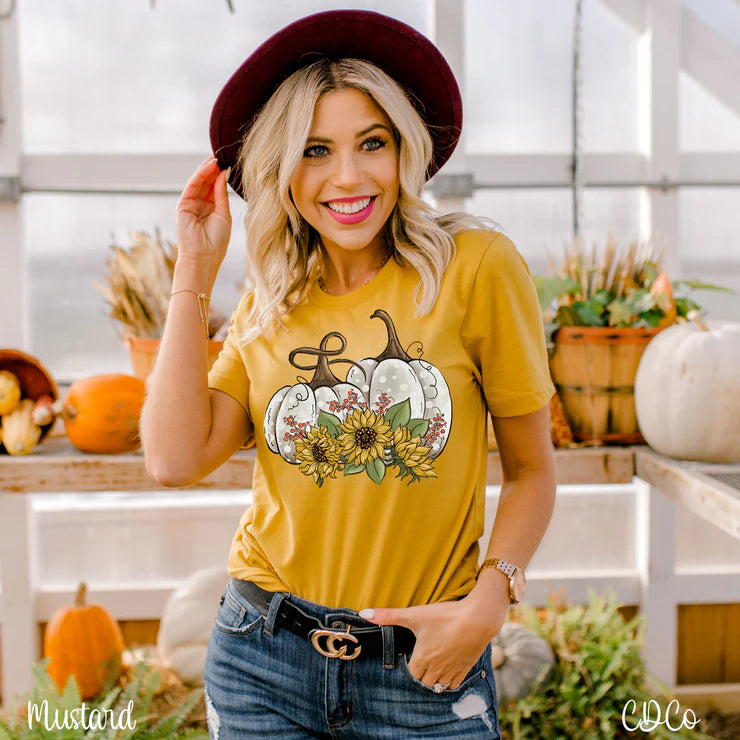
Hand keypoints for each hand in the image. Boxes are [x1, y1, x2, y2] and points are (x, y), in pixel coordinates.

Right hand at [175, 156, 231, 265]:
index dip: (222, 174)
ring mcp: (191, 204)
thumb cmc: (216, 240)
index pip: (216, 187)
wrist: (204, 256)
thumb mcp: (224, 214)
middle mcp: (201, 204)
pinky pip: (192, 186)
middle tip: (222, 154)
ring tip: (217, 157)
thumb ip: (222, 194)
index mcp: (212, 208)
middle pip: (207, 182)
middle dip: (214, 168)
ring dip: (207, 169)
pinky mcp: (183, 204)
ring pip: (199, 181)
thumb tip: (224, 173)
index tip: (229, 162)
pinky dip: (200, 175)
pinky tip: (209, 167)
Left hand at [359, 590, 507, 689]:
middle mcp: (437, 668)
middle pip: (425, 683)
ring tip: (431, 671)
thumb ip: (388, 615)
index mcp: (423, 658)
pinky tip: (448, 673)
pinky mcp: (466, 666)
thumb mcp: (414, 614)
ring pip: (440, 686)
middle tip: (418, 666)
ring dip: (434, 682)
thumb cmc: (445, 617)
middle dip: (420, 677)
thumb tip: (364, 613)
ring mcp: (453, 669)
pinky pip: (456, 683)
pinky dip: (450, 682)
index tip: (408, 660)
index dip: (408, 669)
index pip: (411, 675)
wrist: (478, 619)